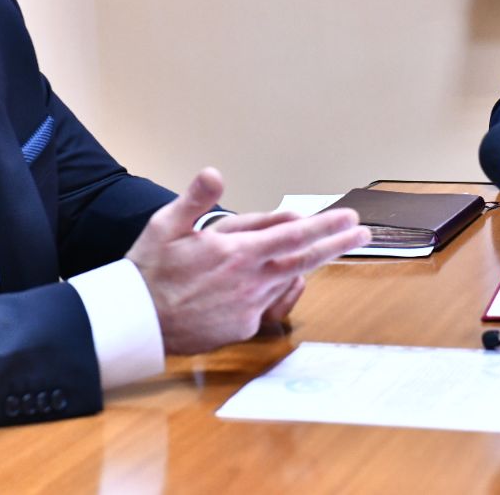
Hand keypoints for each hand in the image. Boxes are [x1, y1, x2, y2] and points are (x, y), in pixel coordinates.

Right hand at [126, 168, 370, 354]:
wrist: (136, 322)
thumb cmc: (150, 269)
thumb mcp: (167, 225)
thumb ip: (196, 200)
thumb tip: (214, 173)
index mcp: (237, 253)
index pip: (293, 235)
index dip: (326, 226)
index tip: (349, 217)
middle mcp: (250, 281)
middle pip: (305, 260)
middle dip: (337, 245)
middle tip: (363, 233)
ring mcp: (249, 307)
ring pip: (288, 279)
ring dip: (309, 264)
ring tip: (326, 249)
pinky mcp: (243, 327)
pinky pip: (269, 302)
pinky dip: (278, 286)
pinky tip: (277, 278)